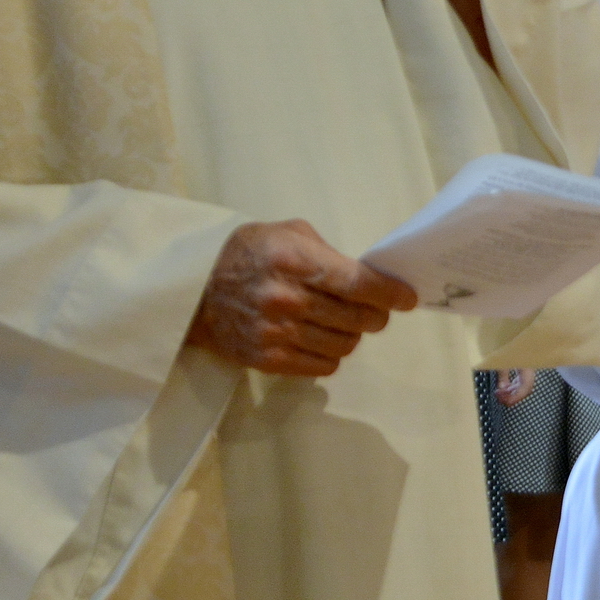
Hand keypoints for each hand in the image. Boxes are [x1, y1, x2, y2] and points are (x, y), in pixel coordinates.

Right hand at [185, 220, 417, 376]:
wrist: (193, 291)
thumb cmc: (248, 254)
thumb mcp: (286, 233)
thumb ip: (327, 252)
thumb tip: (368, 277)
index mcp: (292, 260)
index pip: (357, 283)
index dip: (389, 293)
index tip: (407, 297)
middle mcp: (285, 299)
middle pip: (356, 318)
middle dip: (376, 315)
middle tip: (376, 311)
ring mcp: (275, 333)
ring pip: (343, 345)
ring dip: (352, 336)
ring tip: (343, 324)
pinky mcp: (267, 360)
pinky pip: (322, 366)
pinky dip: (331, 355)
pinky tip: (322, 340)